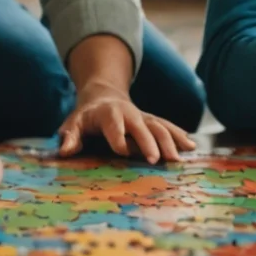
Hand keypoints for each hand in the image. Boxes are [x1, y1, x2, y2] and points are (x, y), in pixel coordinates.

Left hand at [57, 81, 196, 163]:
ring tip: (177, 159)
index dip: (118, 137)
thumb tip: (64, 152)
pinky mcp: (152, 121)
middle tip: (156, 160)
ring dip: (170, 141)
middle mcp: (129, 113)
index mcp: (108, 114)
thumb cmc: (86, 116)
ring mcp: (143, 117)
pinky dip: (179, 135)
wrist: (103, 95)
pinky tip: (191, 146)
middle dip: (149, 142)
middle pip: (141, 126)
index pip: (114, 125)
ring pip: (159, 126)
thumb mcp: (73, 123)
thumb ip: (70, 137)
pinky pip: (167, 126)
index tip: (124, 151)